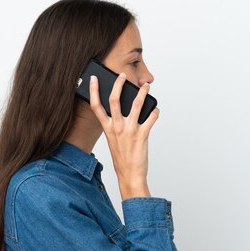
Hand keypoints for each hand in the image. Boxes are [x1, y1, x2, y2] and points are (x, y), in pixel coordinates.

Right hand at [89, 72, 159, 197]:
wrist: (129, 174)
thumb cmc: (122, 159)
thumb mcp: (113, 140)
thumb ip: (115, 125)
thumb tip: (122, 111)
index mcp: (107, 128)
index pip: (96, 106)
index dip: (93, 91)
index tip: (93, 79)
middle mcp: (117, 127)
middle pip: (114, 99)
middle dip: (119, 84)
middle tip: (123, 76)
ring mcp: (129, 130)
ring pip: (136, 104)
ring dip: (142, 92)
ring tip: (146, 86)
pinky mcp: (142, 134)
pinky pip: (151, 117)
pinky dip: (155, 111)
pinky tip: (156, 110)